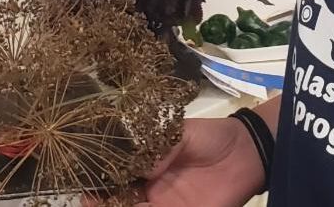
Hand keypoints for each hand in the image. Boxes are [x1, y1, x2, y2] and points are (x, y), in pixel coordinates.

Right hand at [79, 117, 265, 206]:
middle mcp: (151, 191)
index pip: (116, 179)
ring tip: (102, 203)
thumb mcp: (180, 134)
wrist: (247, 152)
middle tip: (90, 199)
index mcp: (147, 168)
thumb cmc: (212, 137)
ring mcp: (166, 205)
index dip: (99, 183)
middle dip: (102, 202)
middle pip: (120, 201)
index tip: (85, 184)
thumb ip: (157, 149)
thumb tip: (137, 167)